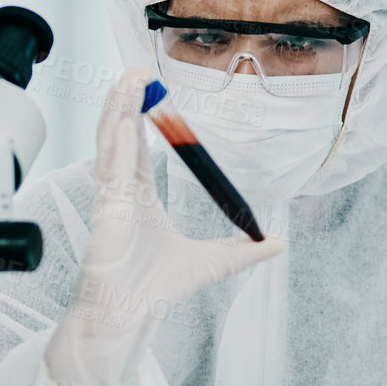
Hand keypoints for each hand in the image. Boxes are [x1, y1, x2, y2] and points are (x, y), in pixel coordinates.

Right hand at [46, 68, 284, 385]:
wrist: (130, 314)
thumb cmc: (154, 290)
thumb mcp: (212, 263)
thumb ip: (242, 252)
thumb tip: (278, 242)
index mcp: (138, 198)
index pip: (137, 147)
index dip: (140, 118)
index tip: (150, 92)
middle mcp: (121, 191)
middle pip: (120, 134)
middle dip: (126, 100)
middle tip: (136, 71)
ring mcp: (112, 196)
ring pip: (112, 140)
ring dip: (119, 107)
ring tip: (128, 78)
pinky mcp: (108, 206)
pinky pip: (113, 163)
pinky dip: (117, 136)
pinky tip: (122, 114)